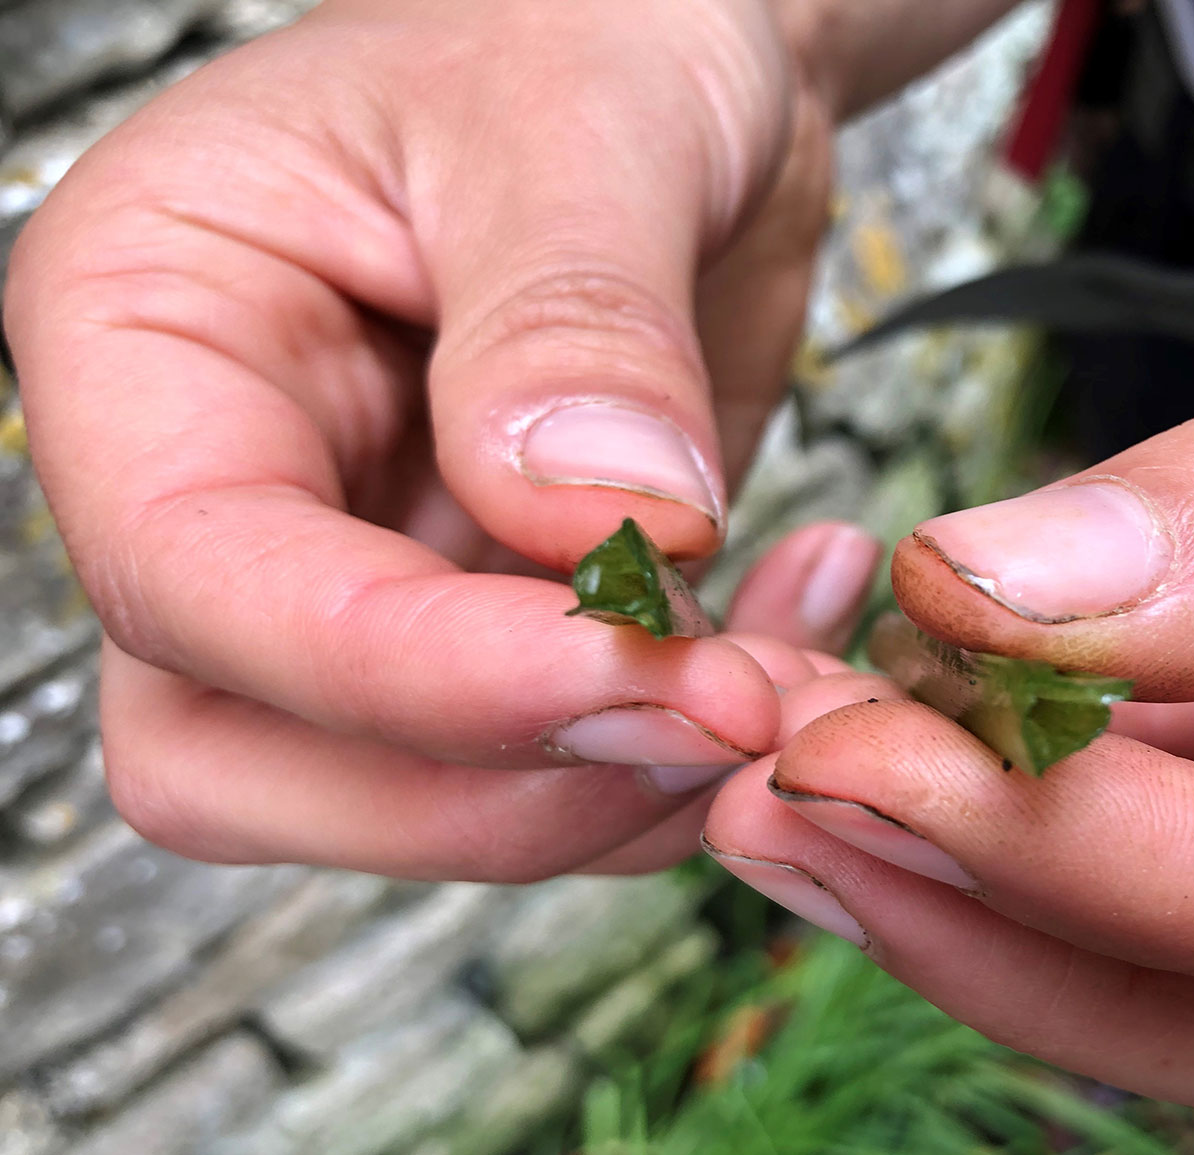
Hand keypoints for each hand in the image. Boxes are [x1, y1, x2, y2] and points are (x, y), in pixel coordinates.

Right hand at [6, 0, 858, 879]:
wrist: (680, 59)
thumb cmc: (585, 26)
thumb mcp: (577, 118)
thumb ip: (571, 319)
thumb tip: (605, 525)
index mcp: (152, 333)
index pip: (198, 580)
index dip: (406, 673)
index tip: (629, 670)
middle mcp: (222, 480)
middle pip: (250, 757)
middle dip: (495, 780)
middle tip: (725, 706)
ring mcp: (352, 570)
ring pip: (405, 800)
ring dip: (612, 790)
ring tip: (795, 668)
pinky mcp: (488, 624)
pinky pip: (549, 767)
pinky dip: (679, 754)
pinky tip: (803, 638)